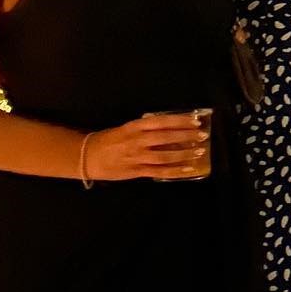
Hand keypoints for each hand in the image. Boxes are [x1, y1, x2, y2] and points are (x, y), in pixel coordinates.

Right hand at [84, 113, 209, 181]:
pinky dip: (175, 171)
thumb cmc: (108, 141)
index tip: (195, 119)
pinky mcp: (136, 171)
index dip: (179, 120)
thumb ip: (144, 129)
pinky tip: (188, 170)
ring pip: (164, 156)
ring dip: (183, 154)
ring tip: (199, 152)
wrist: (87, 157)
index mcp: (134, 127)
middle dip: (185, 136)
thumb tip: (168, 126)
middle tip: (202, 134)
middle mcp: (136, 141)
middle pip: (165, 137)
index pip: (160, 121)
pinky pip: (159, 172)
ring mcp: (137, 157)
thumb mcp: (125, 128)